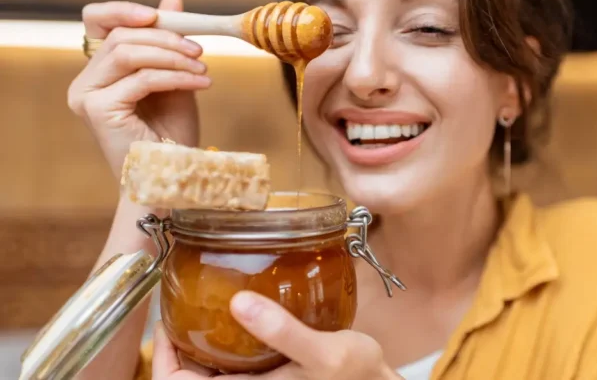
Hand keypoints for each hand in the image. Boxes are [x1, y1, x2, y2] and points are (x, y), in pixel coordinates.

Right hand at [67, 0, 208, 179]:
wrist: (172, 178)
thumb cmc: (171, 136)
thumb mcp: (174, 80)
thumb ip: (169, 44)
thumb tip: (172, 0)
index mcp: (99, 73)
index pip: (98, 23)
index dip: (124, 10)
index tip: (160, 13)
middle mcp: (86, 83)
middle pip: (119, 37)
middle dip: (165, 38)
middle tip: (198, 50)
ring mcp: (88, 96)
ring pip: (128, 53)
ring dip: (173, 57)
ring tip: (203, 70)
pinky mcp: (99, 110)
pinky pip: (142, 79)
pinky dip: (176, 77)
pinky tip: (201, 84)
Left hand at [152, 291, 402, 379]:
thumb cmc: (357, 378)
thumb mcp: (326, 355)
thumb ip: (284, 331)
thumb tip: (239, 303)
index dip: (162, 358)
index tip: (166, 322)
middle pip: (190, 375)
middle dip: (177, 343)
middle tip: (181, 304)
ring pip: (210, 367)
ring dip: (200, 340)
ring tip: (203, 302)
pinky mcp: (270, 372)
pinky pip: (233, 359)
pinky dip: (226, 337)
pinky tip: (238, 309)